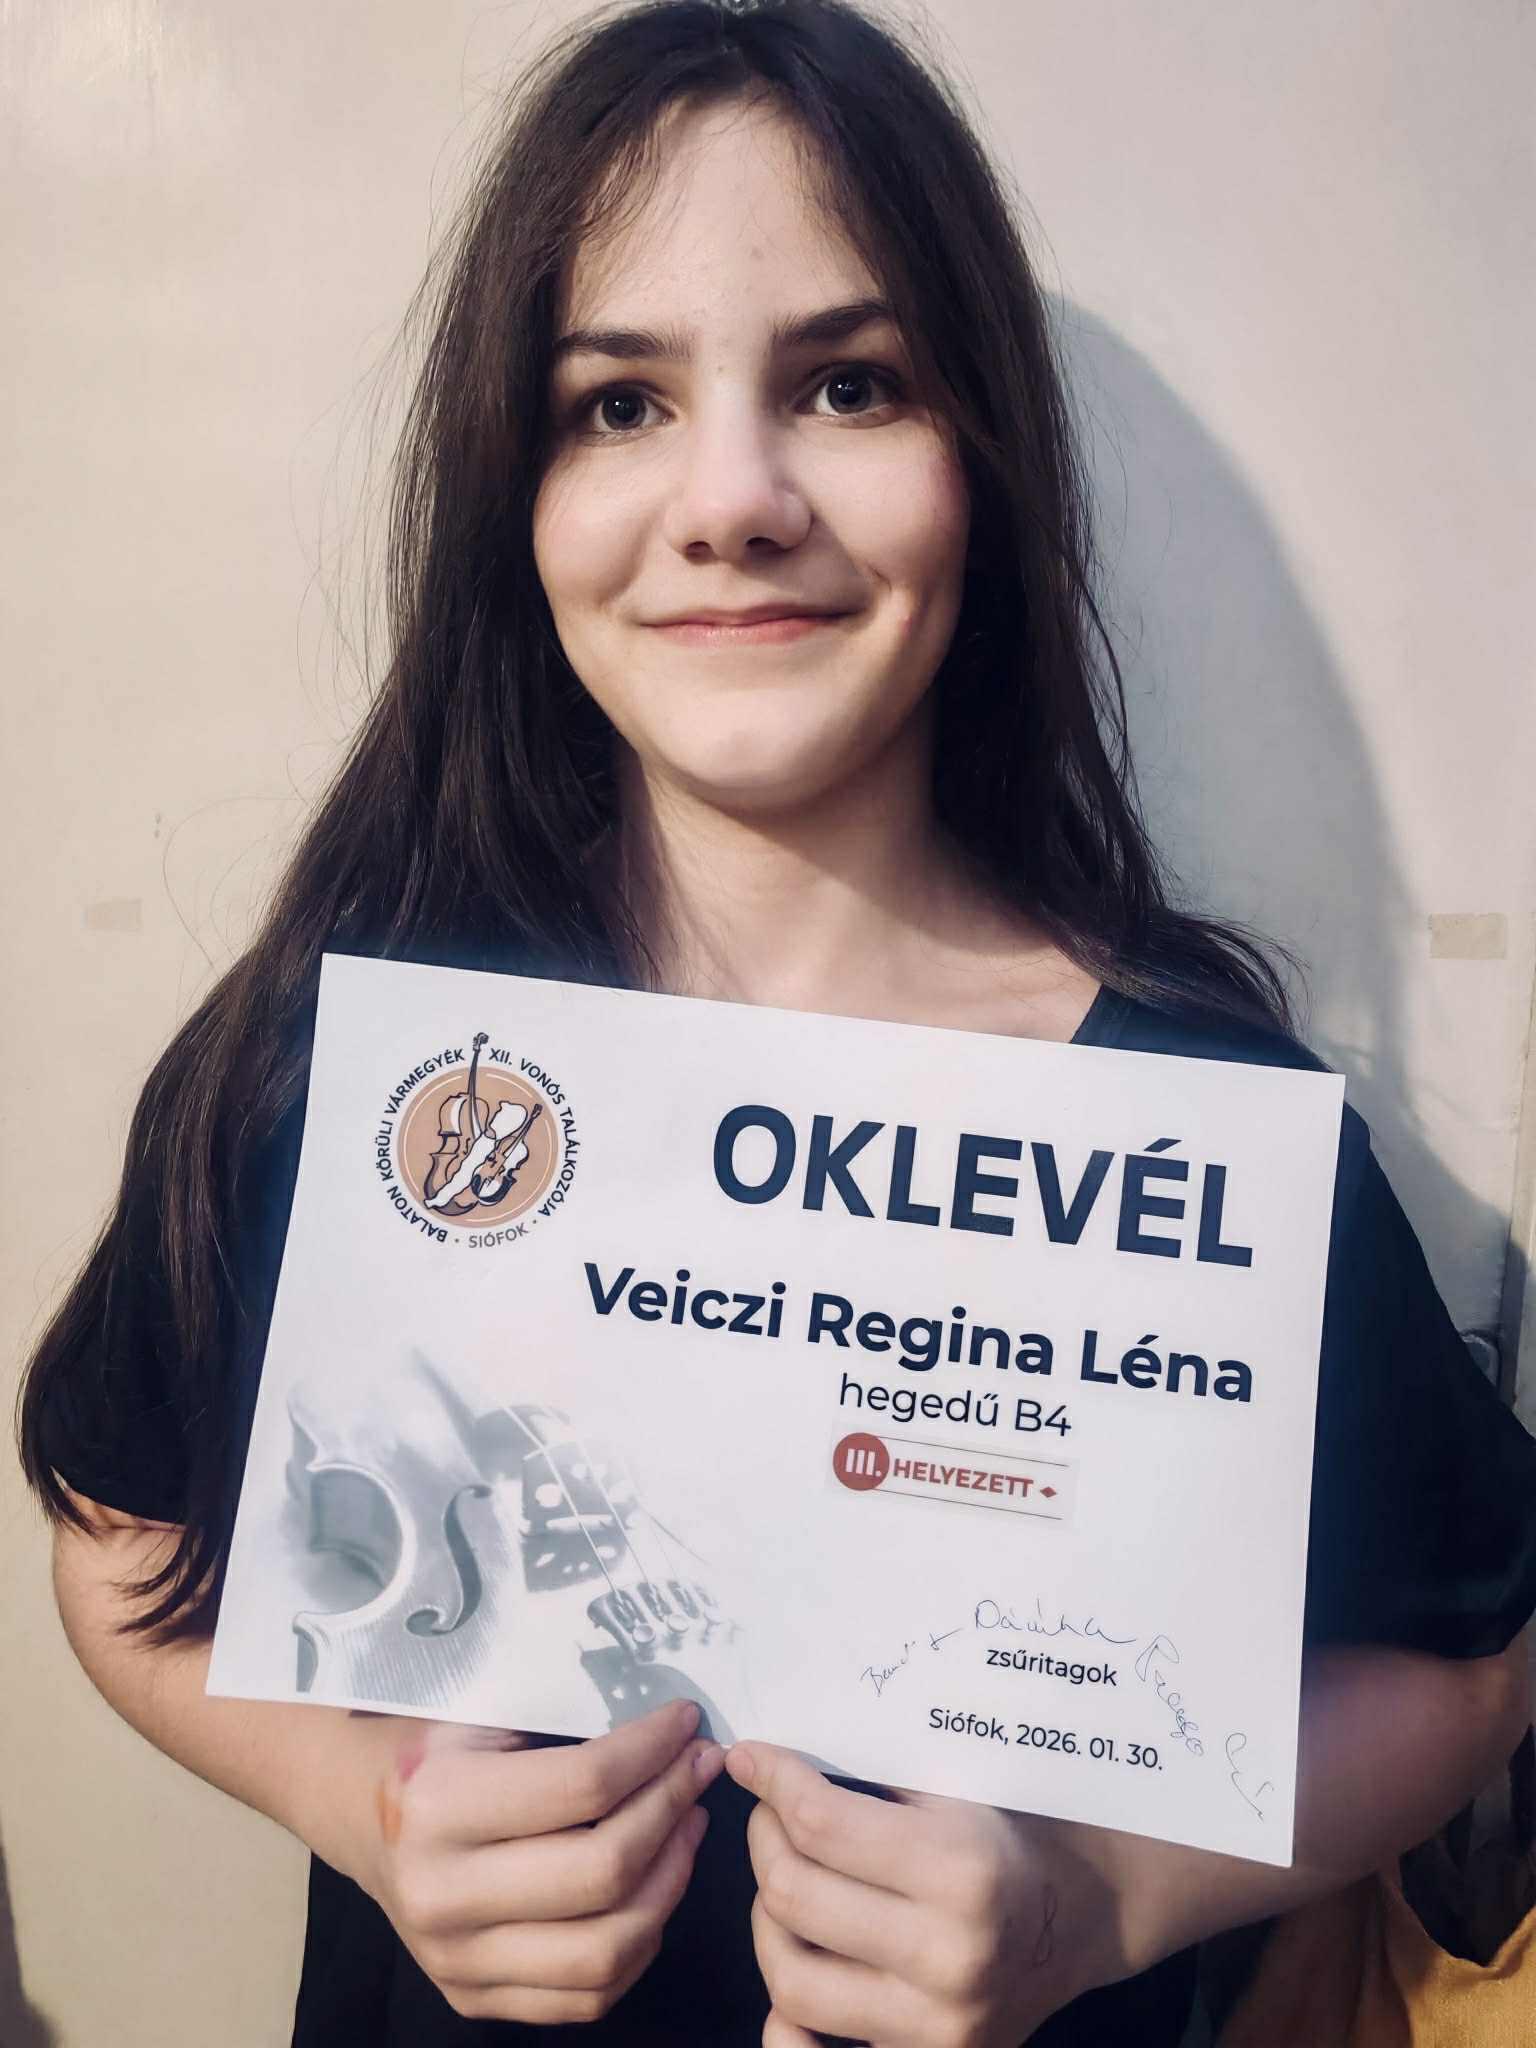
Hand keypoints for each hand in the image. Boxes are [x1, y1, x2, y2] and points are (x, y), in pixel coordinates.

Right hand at [355, 1699, 722, 2023]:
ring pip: (606, 1947)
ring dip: (670, 1881)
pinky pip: (586, 1996)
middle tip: (697, 1770)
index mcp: (439, 1804)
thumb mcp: (483, 1710)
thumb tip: (674, 1726)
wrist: (364, 1816)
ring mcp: (456, 1959)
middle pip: (603, 1871)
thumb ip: (566, 1717)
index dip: (653, 1752)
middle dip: (671, 1810)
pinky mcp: (472, 1996)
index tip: (685, 1723)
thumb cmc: (438, 1750)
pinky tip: (653, 1887)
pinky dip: (639, 1945)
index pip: (584, 1785)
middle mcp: (442, 1892)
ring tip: (687, 1825)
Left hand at [726, 1742, 1123, 2047]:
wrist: (1077, 1918)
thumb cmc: (1008, 1836)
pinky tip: (796, 1964)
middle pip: (794, 1897)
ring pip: (790, 1978)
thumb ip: (868, 1775)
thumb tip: (768, 1761)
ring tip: (784, 1881)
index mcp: (962, 1872)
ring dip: (767, 1918)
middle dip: (764, 1839)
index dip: (772, 1781)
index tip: (749, 1759)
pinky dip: (785, 2021)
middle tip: (770, 1814)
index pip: (821, 1823)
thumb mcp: (955, 1787)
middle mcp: (948, 1956)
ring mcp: (935, 2024)